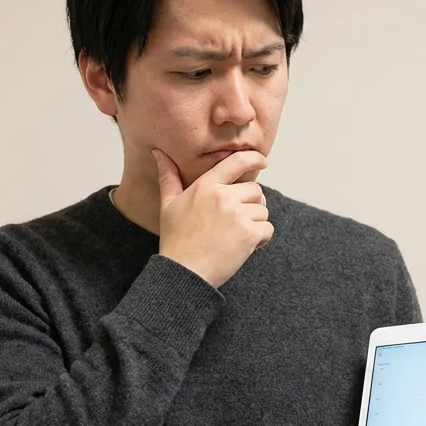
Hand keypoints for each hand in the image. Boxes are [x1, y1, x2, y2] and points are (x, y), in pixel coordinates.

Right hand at [155, 148, 272, 287]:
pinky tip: (243, 247)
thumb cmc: (175, 240)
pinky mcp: (249, 233)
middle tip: (236, 222)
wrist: (183, 272)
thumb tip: (158, 153)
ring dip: (255, 223)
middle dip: (251, 204)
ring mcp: (237, 214)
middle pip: (255, 190)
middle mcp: (224, 196)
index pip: (237, 162)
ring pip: (262, 211)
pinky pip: (267, 229)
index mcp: (206, 186)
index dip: (254, 158)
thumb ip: (168, 177)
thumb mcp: (168, 205)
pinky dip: (261, 239)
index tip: (262, 161)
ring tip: (234, 237)